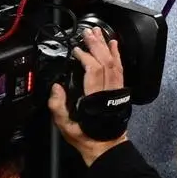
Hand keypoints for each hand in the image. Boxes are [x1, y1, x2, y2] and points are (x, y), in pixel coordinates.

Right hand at [49, 27, 127, 165]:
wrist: (105, 145)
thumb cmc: (84, 136)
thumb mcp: (65, 125)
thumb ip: (58, 106)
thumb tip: (56, 87)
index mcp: (95, 98)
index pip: (93, 70)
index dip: (86, 57)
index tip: (76, 49)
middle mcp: (108, 91)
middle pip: (105, 62)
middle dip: (96, 45)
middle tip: (87, 32)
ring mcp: (116, 90)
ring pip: (114, 63)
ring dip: (106, 46)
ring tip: (98, 32)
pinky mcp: (119, 90)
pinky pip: (120, 69)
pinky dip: (117, 55)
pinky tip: (113, 44)